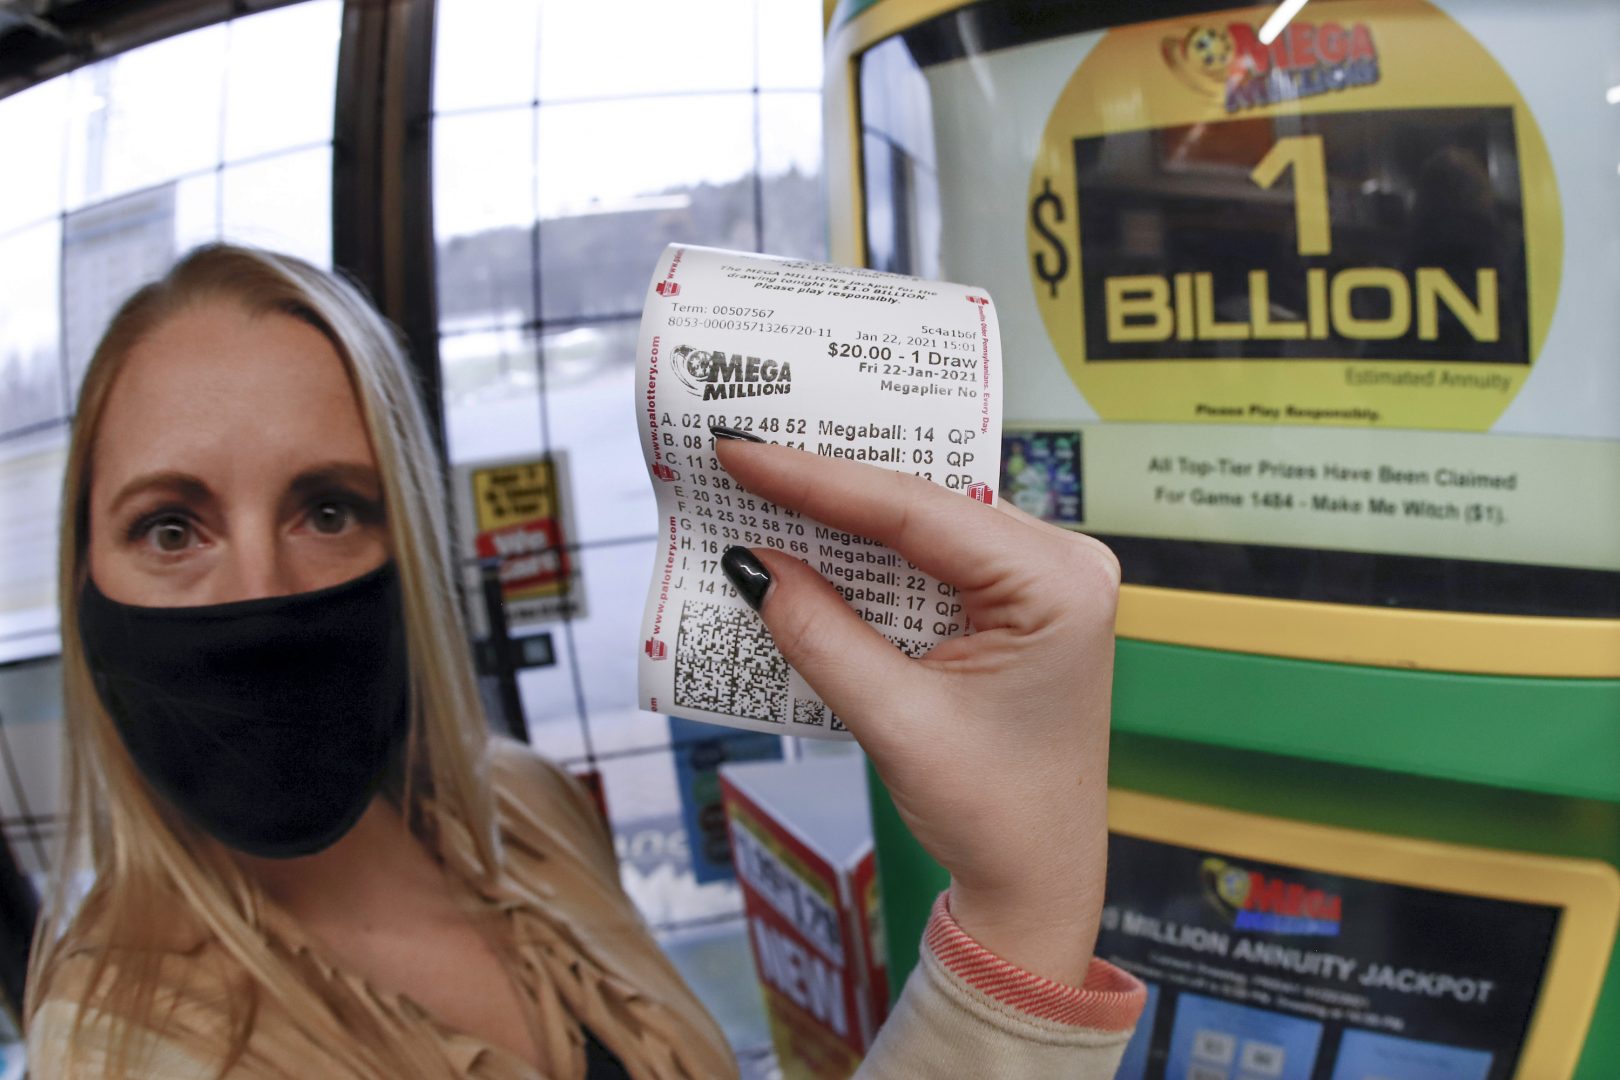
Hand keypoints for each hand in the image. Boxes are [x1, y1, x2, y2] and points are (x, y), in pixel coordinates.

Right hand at [714, 439, 1119, 985]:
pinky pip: (932, 556)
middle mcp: (1062, 564)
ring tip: (763, 484)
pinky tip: (812, 537)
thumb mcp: (897, 722)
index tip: (744, 452)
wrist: (1035, 880)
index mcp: (1057, 584)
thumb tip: (755, 564)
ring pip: (924, 522)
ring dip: (844, 514)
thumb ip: (822, 635)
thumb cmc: (994, 814)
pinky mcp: (1016, 601)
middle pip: (923, 502)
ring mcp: (1043, 579)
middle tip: (743, 453)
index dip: (820, 479)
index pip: (919, 510)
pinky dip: (870, 553)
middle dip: (829, 482)